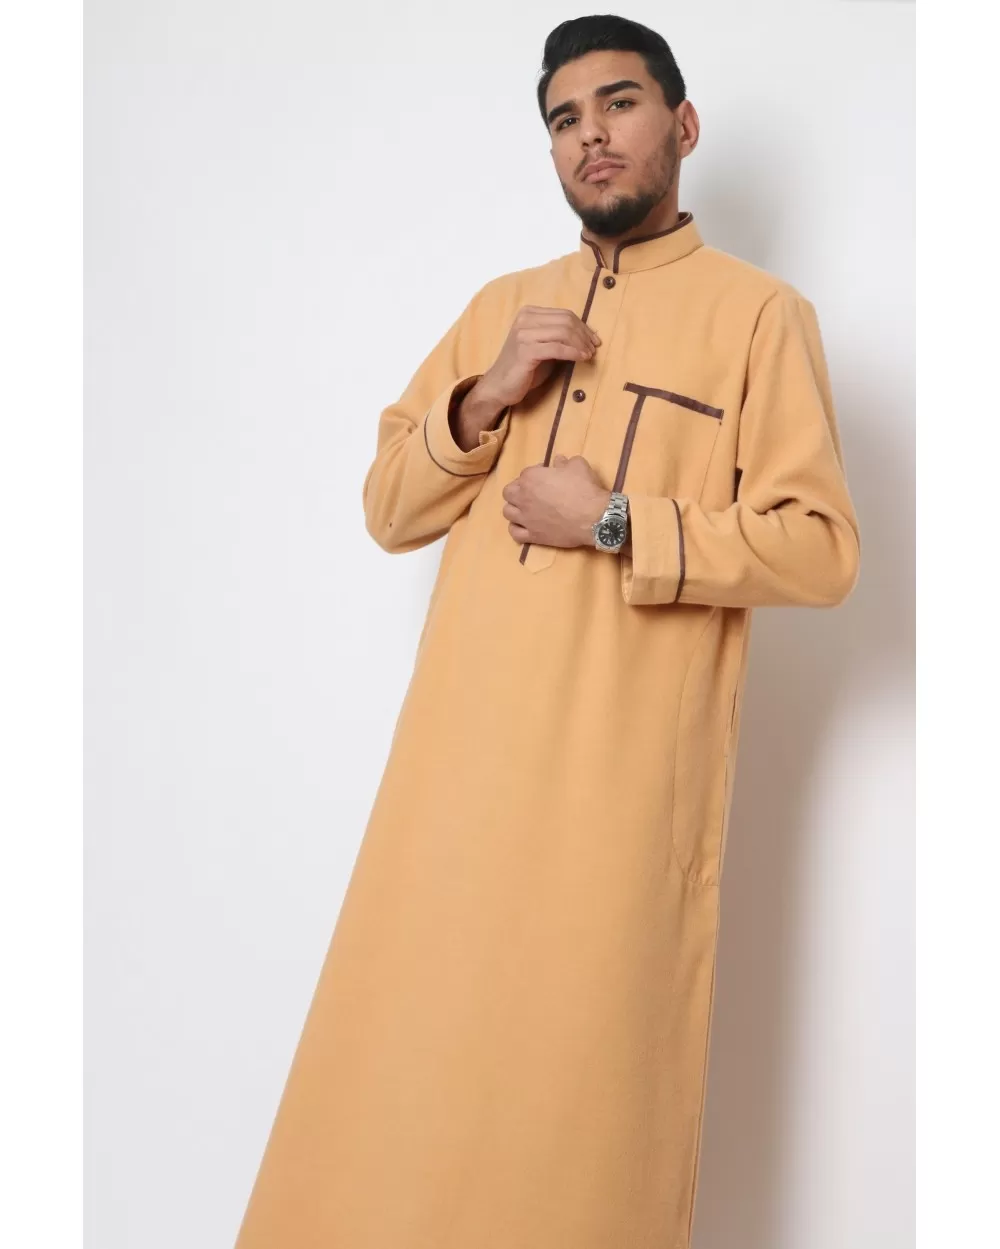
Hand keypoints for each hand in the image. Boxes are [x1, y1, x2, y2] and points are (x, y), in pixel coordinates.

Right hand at [474, 306, 600, 409]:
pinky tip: (581, 358)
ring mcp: (524, 334)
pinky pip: (557, 348)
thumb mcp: (543, 346)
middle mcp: (525, 319)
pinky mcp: (526, 351)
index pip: (564, 314)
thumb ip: (559, 337)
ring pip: (563, 332)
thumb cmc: (524, 368)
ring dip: (580, 344)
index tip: (594, 340)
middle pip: (566, 320)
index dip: (583, 326)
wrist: (499, 386)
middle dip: (584, 334)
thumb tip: (588, 334)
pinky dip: (573, 352)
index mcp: (529, 313)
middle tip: (594, 348)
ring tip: (588, 355)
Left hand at [501, 454, 609, 547]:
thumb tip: (559, 460)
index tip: (547, 476)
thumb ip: (565, 462)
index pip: (525, 473)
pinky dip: (516, 529)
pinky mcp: (532, 535)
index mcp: (531, 478)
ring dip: (515, 509)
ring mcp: (526, 518)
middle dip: (519, 490)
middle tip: (533, 492)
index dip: (537, 473)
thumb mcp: (577, 466)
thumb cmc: (585, 489)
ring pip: (507, 512)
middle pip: (509, 492)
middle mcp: (523, 498)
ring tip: (527, 509)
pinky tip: (524, 526)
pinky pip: (514, 533)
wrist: (594, 518)